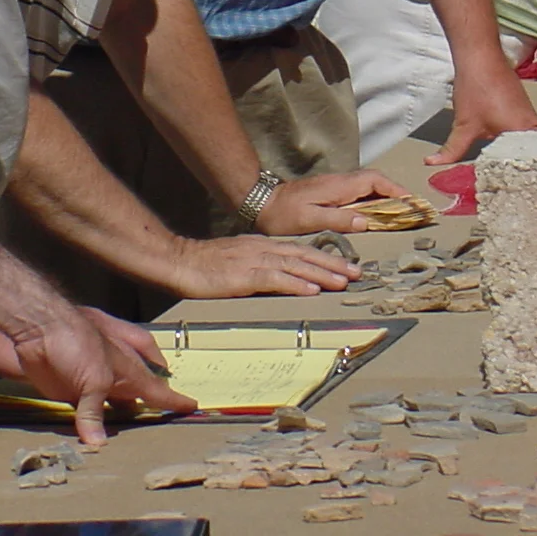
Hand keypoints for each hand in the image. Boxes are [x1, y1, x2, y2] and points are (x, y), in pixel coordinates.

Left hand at [10, 304, 195, 444]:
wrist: (33, 325)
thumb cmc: (74, 339)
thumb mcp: (94, 377)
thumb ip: (94, 411)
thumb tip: (98, 443)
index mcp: (129, 365)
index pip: (157, 387)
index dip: (173, 399)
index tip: (192, 407)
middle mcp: (113, 372)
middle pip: (136, 393)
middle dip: (147, 405)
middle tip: (160, 419)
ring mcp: (90, 379)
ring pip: (111, 402)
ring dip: (117, 417)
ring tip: (127, 432)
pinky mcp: (67, 387)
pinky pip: (83, 410)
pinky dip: (88, 423)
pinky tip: (88, 434)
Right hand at [165, 233, 356, 297]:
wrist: (179, 260)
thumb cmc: (205, 265)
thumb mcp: (238, 262)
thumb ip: (259, 268)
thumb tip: (280, 279)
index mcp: (262, 246)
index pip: (301, 251)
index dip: (325, 258)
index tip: (346, 266)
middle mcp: (263, 249)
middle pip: (305, 255)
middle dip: (333, 264)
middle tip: (357, 273)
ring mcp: (254, 260)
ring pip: (296, 265)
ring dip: (322, 274)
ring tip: (343, 282)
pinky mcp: (244, 274)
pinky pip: (275, 278)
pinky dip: (295, 283)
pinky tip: (311, 290)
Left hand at [254, 169, 407, 235]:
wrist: (261, 202)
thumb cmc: (283, 214)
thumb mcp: (309, 219)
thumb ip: (337, 219)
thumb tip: (365, 221)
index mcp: (338, 186)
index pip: (374, 181)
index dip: (395, 189)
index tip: (411, 202)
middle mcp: (340, 182)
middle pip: (375, 181)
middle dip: (395, 192)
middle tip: (411, 209)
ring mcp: (335, 186)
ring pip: (368, 186)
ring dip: (385, 196)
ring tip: (400, 213)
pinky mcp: (330, 192)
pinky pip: (359, 193)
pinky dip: (373, 200)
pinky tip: (375, 214)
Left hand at [427, 56, 536, 165]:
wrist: (480, 56)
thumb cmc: (476, 89)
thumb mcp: (463, 125)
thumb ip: (451, 150)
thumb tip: (432, 164)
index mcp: (522, 131)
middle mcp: (532, 123)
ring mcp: (530, 113)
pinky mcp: (524, 106)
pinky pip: (536, 127)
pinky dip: (534, 138)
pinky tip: (525, 147)